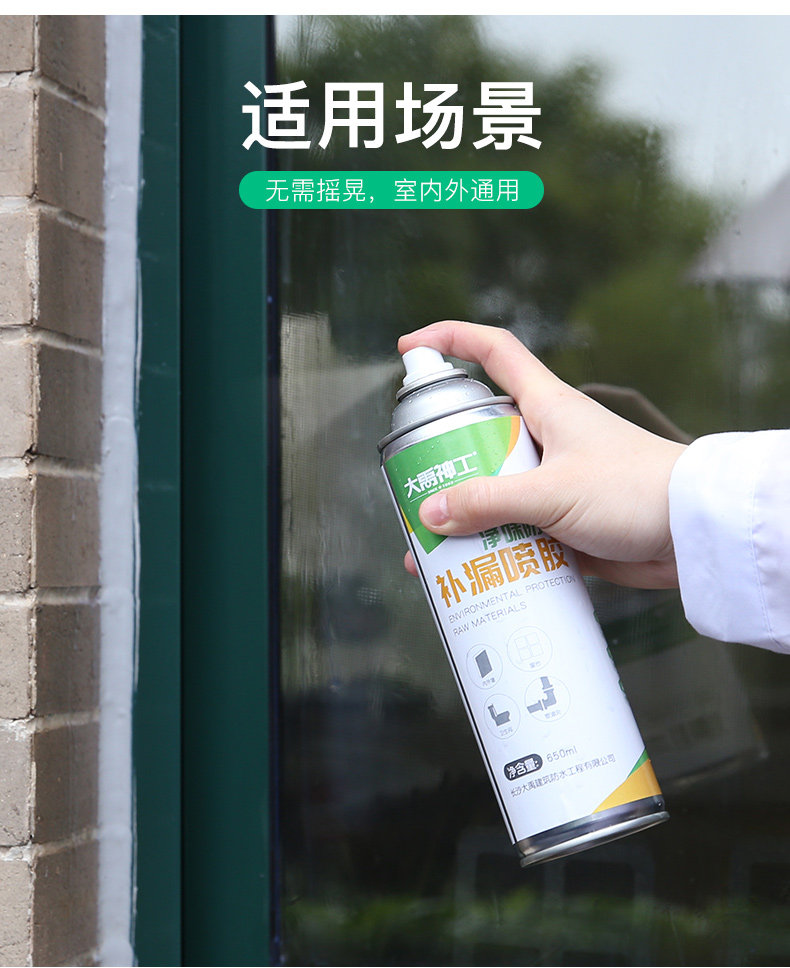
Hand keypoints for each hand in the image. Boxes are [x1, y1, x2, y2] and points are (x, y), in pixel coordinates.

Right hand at [398, 321, 686, 587]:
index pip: (493, 352)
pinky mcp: (566, 522)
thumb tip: (432, 513)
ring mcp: (556, 480)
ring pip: (494, 490)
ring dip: (465, 517)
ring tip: (431, 550)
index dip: (450, 340)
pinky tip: (473, 572)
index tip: (410, 350)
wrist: (696, 534)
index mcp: (547, 406)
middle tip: (412, 486)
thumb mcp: (554, 491)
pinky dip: (495, 549)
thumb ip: (490, 501)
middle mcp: (547, 437)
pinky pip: (517, 531)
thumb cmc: (636, 491)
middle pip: (479, 434)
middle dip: (441, 459)